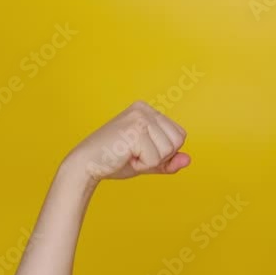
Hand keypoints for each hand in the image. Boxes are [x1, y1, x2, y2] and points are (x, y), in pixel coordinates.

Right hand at [63, 101, 190, 181]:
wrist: (86, 165)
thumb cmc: (115, 161)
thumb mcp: (148, 161)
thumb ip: (169, 161)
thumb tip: (188, 159)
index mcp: (148, 111)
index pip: (180, 135)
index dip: (165, 152)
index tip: (141, 150)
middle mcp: (145, 109)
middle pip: (178, 141)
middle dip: (160, 156)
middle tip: (135, 154)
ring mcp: (140, 117)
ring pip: (168, 150)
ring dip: (150, 161)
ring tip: (129, 154)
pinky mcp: (135, 130)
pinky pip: (155, 159)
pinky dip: (142, 165)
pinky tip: (125, 157)